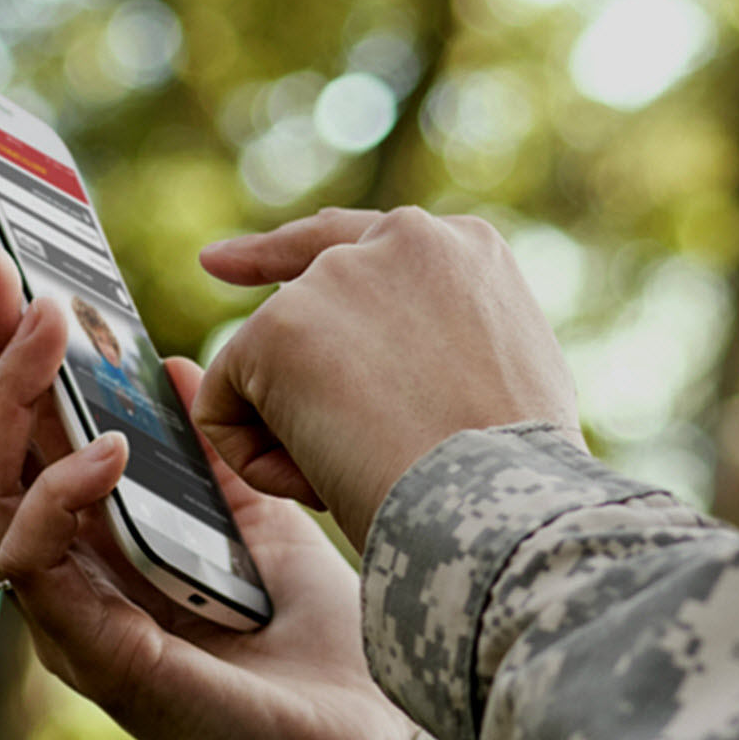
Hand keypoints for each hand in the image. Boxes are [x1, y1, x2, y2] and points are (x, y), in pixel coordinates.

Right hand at [0, 248, 415, 739]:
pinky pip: (38, 574)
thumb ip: (218, 455)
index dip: (13, 349)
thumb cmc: (320, 640)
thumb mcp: (267, 519)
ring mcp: (75, 619)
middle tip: (0, 269)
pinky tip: (108, 453)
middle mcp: (72, 576)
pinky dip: (61, 503)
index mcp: (103, 538)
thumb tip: (184, 366)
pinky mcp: (102, 661)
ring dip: (9, 409)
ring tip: (51, 336)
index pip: (34, 428)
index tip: (13, 259)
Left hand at [194, 207, 580, 548]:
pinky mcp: (277, 329)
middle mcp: (400, 237)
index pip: (356, 238)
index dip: (284, 255)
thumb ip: (450, 336)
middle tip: (294, 392)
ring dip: (299, 432)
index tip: (221, 263)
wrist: (499, 501)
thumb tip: (403, 367)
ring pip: (267, 365)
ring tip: (367, 473)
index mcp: (463, 246)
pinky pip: (225, 409)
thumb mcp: (503, 368)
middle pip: (301, 296)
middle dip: (284, 358)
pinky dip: (257, 462)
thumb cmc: (516, 470)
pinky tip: (318, 482)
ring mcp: (335, 278)